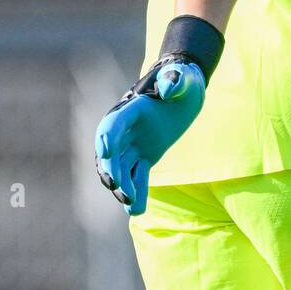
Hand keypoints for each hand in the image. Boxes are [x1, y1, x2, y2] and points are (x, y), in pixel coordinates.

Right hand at [94, 58, 205, 214]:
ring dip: (122, 187)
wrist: (185, 90)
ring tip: (130, 204)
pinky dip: (136, 192)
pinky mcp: (144, 155)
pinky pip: (136, 176)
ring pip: (121, 169)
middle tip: (119, 187)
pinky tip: (137, 210)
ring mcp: (133, 144)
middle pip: (112, 152)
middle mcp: (126, 129)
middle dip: (112, 170)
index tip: (105, 152)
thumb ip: (174, 82)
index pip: (113, 124)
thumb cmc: (182, 80)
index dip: (108, 137)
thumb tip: (168, 88)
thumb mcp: (182, 79)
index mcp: (131, 109)